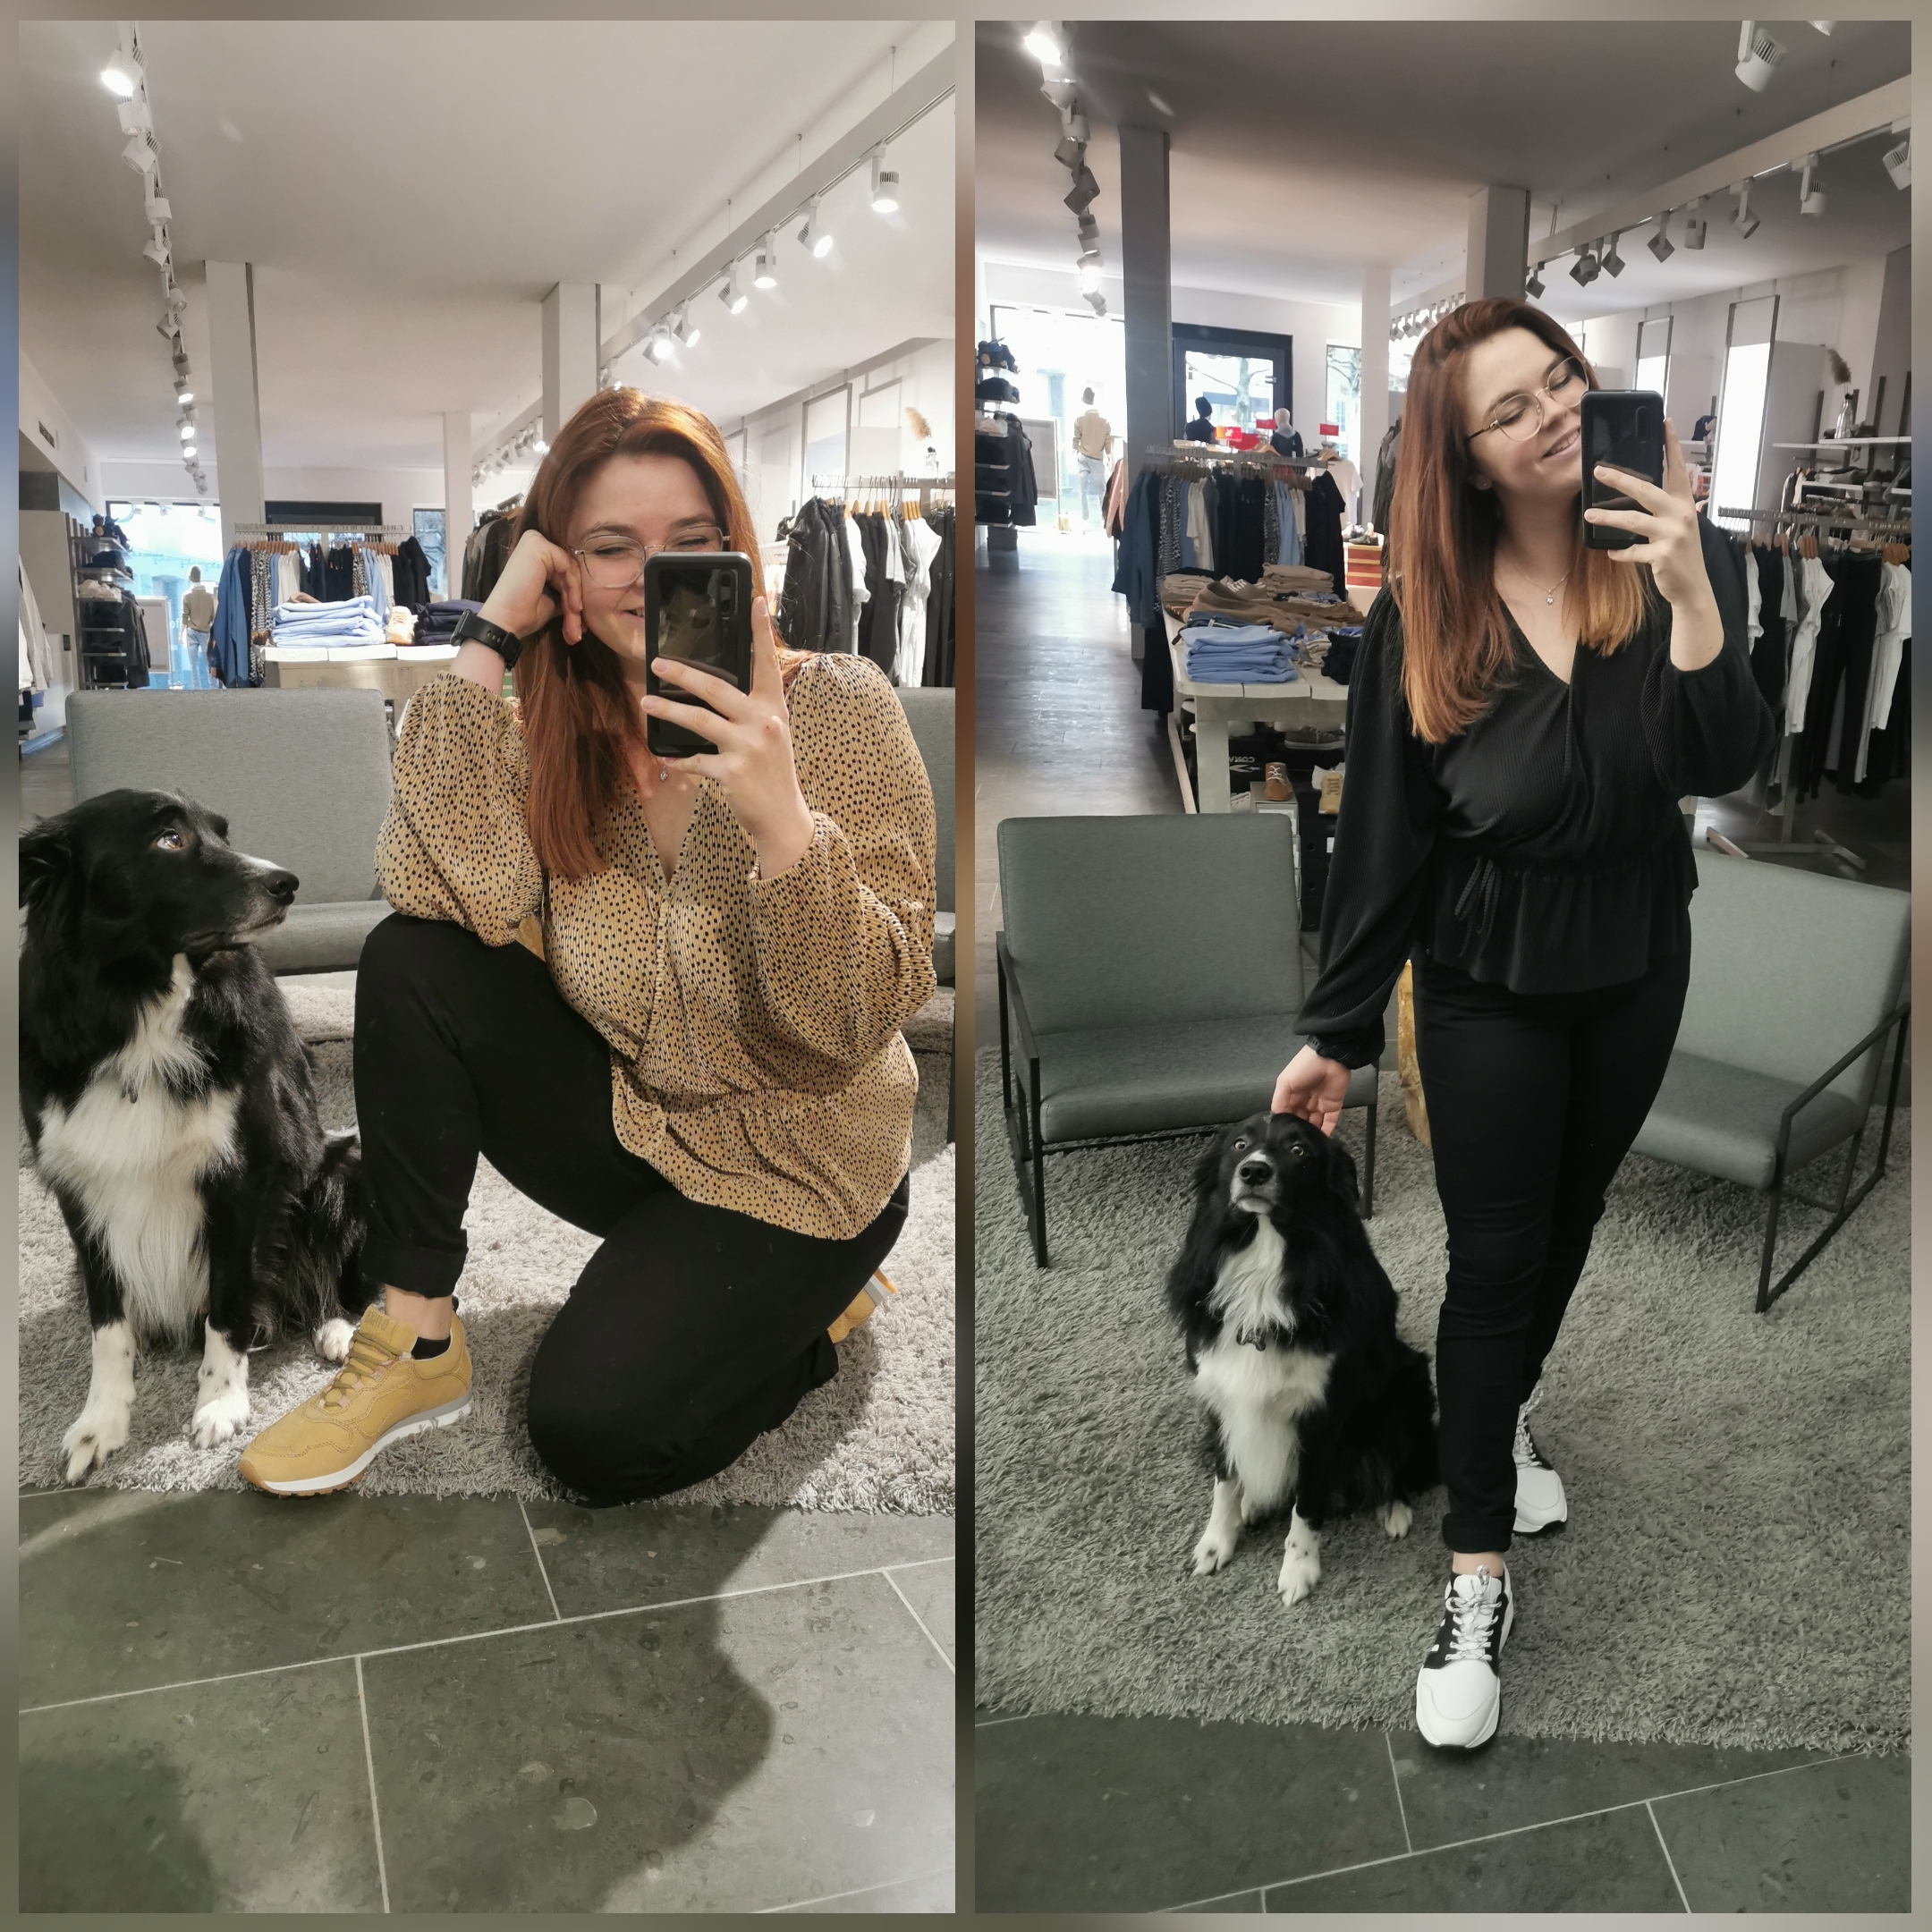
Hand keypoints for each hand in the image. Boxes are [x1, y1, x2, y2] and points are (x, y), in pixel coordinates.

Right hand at [476, 527, 587, 643]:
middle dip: (575, 601)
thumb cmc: (524, 613)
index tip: (578, 620)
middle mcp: (534, 541)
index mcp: (536, 553)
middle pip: (570, 569)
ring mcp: (535, 541)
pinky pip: (569, 567)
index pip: (567, 569)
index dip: (574, 595)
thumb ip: (566, 588)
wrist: (505, 622)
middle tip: (578, 628)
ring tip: (574, 624)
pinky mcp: (538, 546)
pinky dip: (574, 589)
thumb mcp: (552, 599)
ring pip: (572, 570)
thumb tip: (587, 595)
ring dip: (575, 600)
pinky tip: (572, 607)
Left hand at [641, 596, 814, 878]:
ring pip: (700, 721)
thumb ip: (752, 707)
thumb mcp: (771, 732)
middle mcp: (763, 722)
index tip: (756, 600)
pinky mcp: (732, 773)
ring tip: (646, 702)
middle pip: (717, 688)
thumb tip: (716, 684)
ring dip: (669, 711)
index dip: (761, 632)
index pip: (766, 663)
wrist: (783, 817)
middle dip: (684, 674)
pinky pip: (695, 760)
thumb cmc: (772, 770)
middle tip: (658, 664)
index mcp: (773, 707)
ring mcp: (748, 748)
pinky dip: (678, 759)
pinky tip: (665, 757)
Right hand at [1271, 1044, 1350, 1136]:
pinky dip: (1327, 1131)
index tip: (1284, 1138)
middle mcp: (1304, 1102)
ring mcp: (1320, 1105)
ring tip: (1309, 1146)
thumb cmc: (1304, 1067)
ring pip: (1315, 1124)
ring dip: (1312, 1134)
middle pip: (1301, 1121)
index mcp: (1291, 1096)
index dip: (1286, 1125)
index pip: (1287, 1115)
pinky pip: (1330, 1122)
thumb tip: (1276, 1120)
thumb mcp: (1285, 1083)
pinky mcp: (1333, 1106)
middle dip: (1299, 1131)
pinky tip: (1321, 1141)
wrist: (1330, 1057)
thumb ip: (1279, 1102)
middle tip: (1297, 1144)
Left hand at [1583, 419, 1714, 610]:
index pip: (1677, 468)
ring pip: (1634, 520)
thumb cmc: (1681, 554)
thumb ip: (1663, 510)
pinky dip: (1620, 553)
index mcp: (1684, 503)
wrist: (1692, 588)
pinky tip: (1611, 553)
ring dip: (1609, 518)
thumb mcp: (1678, 527)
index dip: (1671, 445)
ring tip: (1589, 515)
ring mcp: (1673, 534)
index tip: (1664, 423)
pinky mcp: (1663, 555)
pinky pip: (1633, 551)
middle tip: (1599, 471)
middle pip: (1646, 490)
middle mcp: (1681, 514)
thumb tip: (1637, 494)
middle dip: (1620, 480)